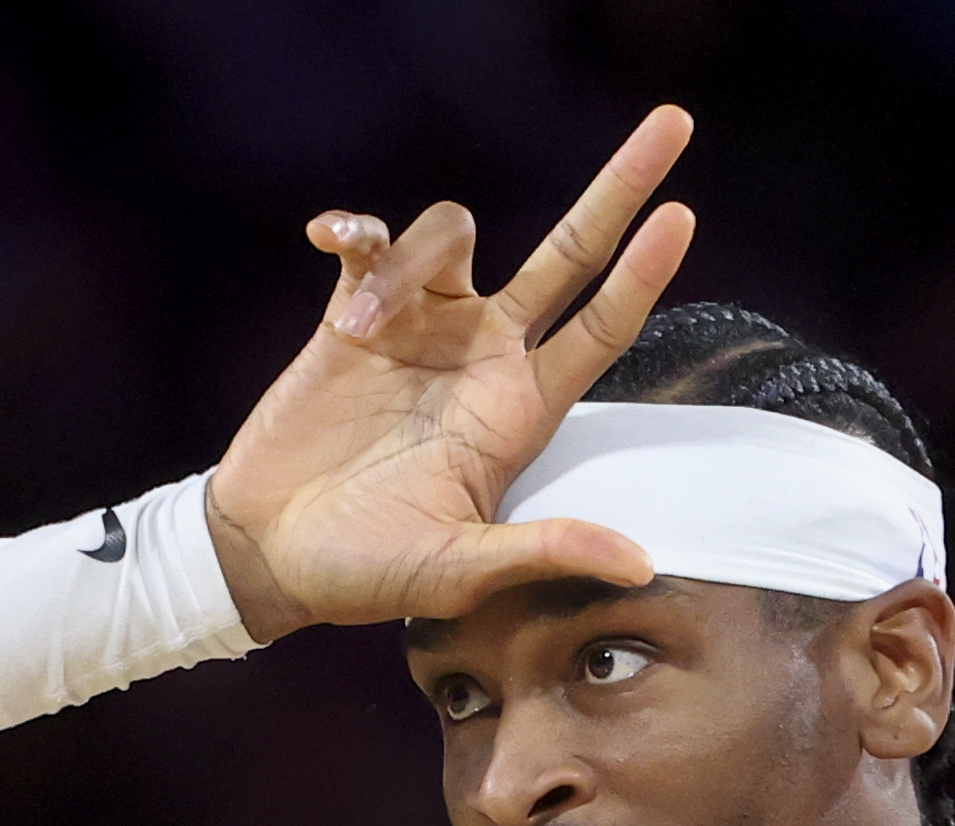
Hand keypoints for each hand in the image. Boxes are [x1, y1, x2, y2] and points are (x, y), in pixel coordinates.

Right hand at [206, 106, 699, 640]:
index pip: (601, 328)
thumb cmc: (369, 574)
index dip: (642, 273)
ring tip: (357, 334)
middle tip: (673, 122)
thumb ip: (545, 551)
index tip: (684, 213)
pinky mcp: (353, 315)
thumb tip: (642, 565)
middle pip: (569, 252)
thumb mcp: (461, 572)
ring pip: (451, 235)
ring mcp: (422, 328)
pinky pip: (369, 243)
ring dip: (409, 264)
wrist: (270, 553)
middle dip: (617, 190)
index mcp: (520, 412)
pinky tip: (331, 242)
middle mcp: (483, 356)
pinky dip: (356, 232)